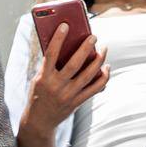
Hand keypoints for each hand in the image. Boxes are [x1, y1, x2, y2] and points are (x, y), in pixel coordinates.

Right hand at [19, 24, 108, 138]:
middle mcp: (57, 86)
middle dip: (86, 48)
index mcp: (44, 77)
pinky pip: (95, 88)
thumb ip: (51, 65)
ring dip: (99, 60)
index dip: (58, 39)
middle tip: (94, 36)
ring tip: (103, 49)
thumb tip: (69, 46)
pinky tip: (106, 68)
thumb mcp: (39, 78)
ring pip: (88, 75)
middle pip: (75, 64)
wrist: (39, 121)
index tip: (65, 25)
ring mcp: (68, 95)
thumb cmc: (39, 93)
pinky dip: (103, 77)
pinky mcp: (77, 102)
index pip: (51, 54)